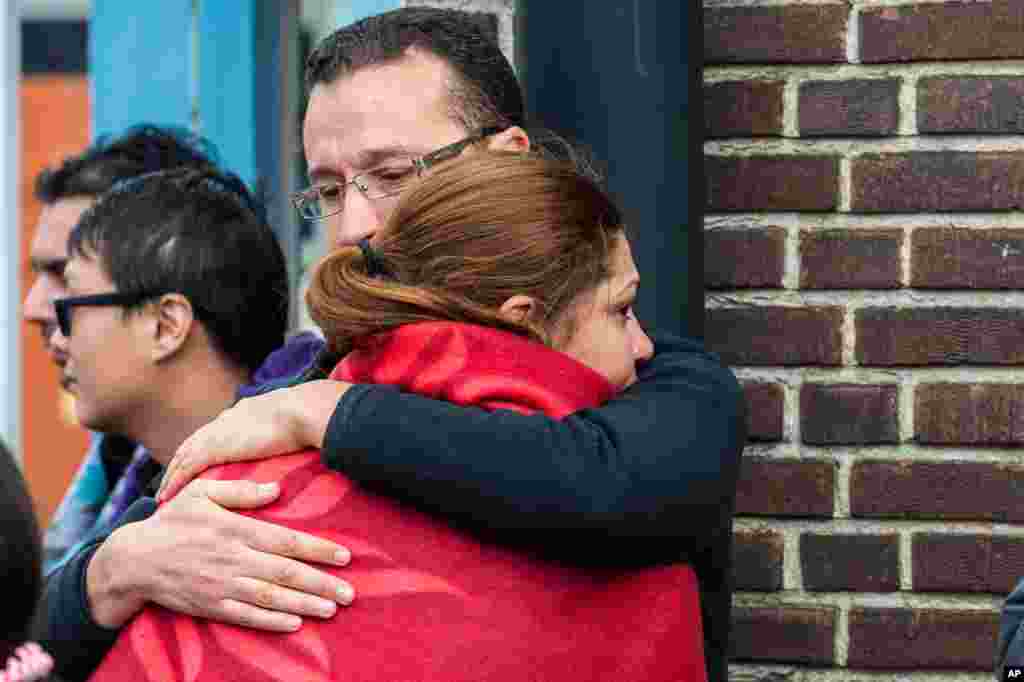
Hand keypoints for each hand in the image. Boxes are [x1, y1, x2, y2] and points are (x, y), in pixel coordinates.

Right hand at [88, 478, 352, 630]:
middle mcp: (233, 559)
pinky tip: (295, 624)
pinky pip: (247, 617)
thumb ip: (240, 490)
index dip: (318, 549)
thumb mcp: (201, 492)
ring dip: (304, 605)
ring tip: (332, 609)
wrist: (134, 559)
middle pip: (285, 573)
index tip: (345, 557)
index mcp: (235, 530)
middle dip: (321, 584)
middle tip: (350, 592)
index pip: (286, 541)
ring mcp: (222, 586)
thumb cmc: (173, 521)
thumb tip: (277, 489)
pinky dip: (272, 621)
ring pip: (271, 597)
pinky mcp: (211, 606)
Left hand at [158, 381, 350, 501]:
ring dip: (171, 474)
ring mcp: (218, 432)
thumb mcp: (295, 420)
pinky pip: (186, 469)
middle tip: (170, 479)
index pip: (216, 430)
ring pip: (184, 456)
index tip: (197, 460)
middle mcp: (225, 419)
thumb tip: (304, 436)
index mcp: (244, 411)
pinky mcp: (215, 448)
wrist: (303, 412)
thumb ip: (290, 429)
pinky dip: (175, 483)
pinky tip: (166, 497)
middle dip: (181, 460)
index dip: (204, 446)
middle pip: (193, 442)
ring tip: (163, 493)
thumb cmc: (308, 415)